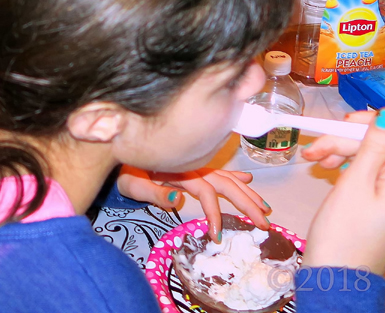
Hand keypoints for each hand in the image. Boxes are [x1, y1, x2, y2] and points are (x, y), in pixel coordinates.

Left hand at [118, 166, 271, 240]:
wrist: (119, 149)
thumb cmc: (125, 170)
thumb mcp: (133, 183)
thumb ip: (154, 193)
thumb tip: (178, 200)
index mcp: (181, 171)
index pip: (206, 193)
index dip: (214, 214)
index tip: (217, 236)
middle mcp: (192, 166)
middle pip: (226, 184)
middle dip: (247, 203)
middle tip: (264, 223)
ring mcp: (195, 165)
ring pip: (228, 177)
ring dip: (248, 191)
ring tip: (265, 207)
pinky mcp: (194, 166)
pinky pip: (220, 170)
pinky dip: (236, 175)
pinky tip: (248, 178)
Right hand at [299, 109, 384, 271]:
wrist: (336, 282)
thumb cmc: (342, 234)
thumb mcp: (354, 183)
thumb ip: (373, 146)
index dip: (371, 124)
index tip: (340, 125)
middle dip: (349, 142)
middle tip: (315, 150)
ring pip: (377, 162)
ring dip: (346, 154)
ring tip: (316, 162)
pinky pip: (376, 180)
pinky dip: (353, 172)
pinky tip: (331, 172)